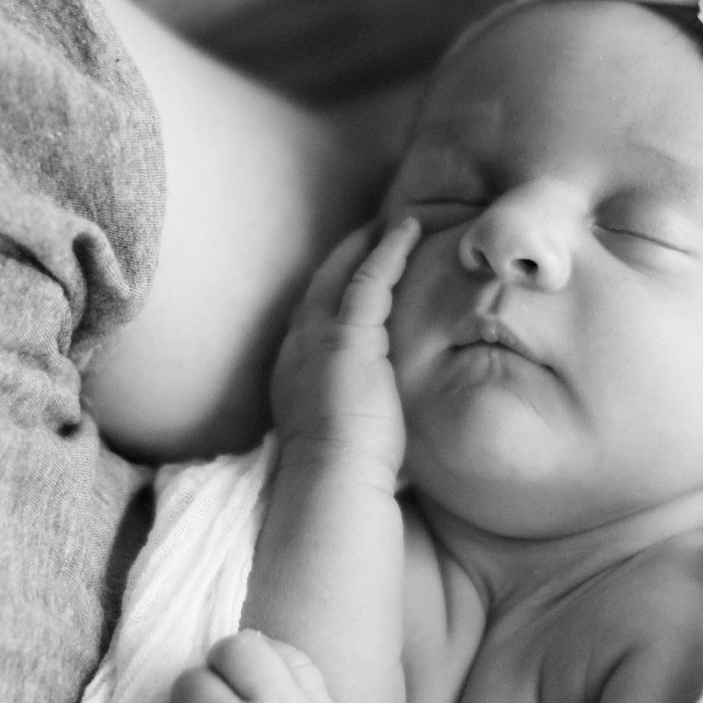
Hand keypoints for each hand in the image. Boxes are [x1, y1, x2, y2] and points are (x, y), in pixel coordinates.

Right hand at [269, 217, 418, 479]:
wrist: (330, 478)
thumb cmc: (340, 471)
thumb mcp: (336, 430)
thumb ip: (346, 409)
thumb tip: (370, 414)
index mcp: (294, 370)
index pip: (311, 317)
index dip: (329, 291)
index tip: (350, 276)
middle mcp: (298, 345)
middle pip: (319, 285)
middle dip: (342, 256)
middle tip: (367, 231)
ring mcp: (321, 337)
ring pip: (343, 274)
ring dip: (367, 244)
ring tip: (392, 224)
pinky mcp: (351, 335)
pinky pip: (372, 278)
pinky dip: (389, 250)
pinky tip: (409, 231)